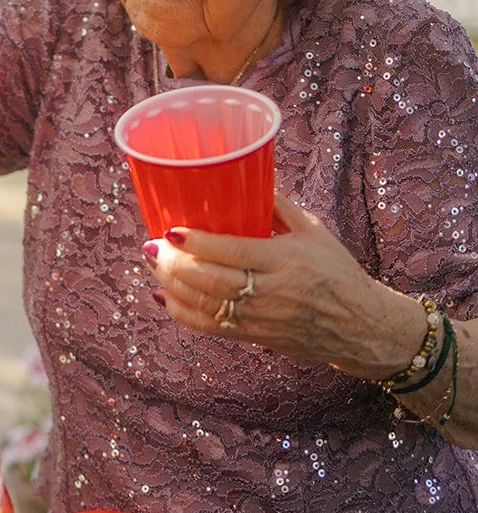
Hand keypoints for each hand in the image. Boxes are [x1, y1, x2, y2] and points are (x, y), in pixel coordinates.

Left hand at [141, 194, 428, 380]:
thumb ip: (280, 207)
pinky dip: (182, 313)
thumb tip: (249, 176)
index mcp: (286, 261)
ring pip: (205, 305)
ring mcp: (261, 318)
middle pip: (210, 280)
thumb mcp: (315, 232)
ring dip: (172, 286)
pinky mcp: (255, 336)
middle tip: (151, 247)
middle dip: (174, 265)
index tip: (170, 231)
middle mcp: (271, 291)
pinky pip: (211, 328)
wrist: (361, 326)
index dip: (198, 244)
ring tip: (152, 266)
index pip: (234, 252)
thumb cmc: (338, 272)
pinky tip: (164, 296)